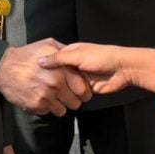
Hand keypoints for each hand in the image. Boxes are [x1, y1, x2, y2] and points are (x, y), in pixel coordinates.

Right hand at [0, 38, 91, 116]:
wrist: (4, 66)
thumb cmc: (26, 55)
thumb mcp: (48, 44)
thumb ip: (64, 51)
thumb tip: (75, 56)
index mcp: (63, 70)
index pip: (83, 89)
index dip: (82, 92)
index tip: (78, 91)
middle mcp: (56, 85)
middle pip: (75, 103)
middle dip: (72, 100)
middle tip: (65, 95)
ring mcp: (46, 97)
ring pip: (62, 110)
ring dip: (59, 105)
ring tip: (52, 97)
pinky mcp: (36, 105)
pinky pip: (48, 112)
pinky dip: (46, 107)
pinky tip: (41, 97)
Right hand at [39, 43, 154, 95]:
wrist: (122, 69)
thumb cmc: (101, 57)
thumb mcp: (77, 55)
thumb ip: (58, 59)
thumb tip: (40, 61)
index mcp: (70, 53)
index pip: (53, 60)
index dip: (44, 66)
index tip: (32, 74)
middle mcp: (73, 65)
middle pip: (57, 74)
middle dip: (51, 80)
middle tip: (39, 88)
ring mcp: (79, 77)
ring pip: (64, 86)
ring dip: (60, 90)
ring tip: (48, 95)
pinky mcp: (85, 88)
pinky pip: (73, 94)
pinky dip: (68, 96)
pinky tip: (58, 100)